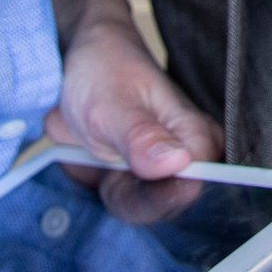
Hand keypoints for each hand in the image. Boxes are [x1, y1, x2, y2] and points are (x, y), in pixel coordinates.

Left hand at [47, 0, 220, 223]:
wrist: (76, 62)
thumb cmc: (102, 69)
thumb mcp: (112, 101)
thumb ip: (140, 136)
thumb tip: (177, 163)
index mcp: (195, 136)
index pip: (193, 187)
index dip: (160, 193)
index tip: (126, 174)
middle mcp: (184, 159)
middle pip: (163, 206)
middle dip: (126, 192)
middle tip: (103, 153)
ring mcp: (158, 173)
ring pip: (136, 209)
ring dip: (107, 189)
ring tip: (95, 148)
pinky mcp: (134, 182)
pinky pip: (118, 204)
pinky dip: (97, 189)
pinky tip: (91, 160)